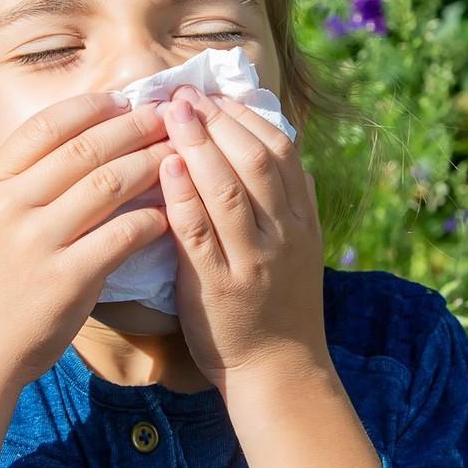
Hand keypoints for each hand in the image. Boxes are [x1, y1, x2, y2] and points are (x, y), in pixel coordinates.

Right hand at [0, 92, 173, 386]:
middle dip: (133, 127)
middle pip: (85, 148)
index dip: (91, 107)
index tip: (125, 100)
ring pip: (108, 184)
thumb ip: (21, 183)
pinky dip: (151, 218)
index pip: (46, 126)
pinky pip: (122, 235)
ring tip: (177, 155)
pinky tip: (171, 212)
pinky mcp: (67, 279)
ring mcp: (37, 242)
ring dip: (150, 164)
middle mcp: (11, 206)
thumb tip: (76, 139)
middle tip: (166, 118)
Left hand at [156, 85, 328, 391]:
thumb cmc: (278, 306)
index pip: (281, 151)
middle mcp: (282, 235)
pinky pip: (199, 232)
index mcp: (302, 221)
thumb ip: (291, 202)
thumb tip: (277, 146)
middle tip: (185, 94)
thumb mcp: (300, 249)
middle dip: (218, 120)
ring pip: (230, 189)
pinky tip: (165, 166)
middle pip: (256, 160)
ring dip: (198, 145)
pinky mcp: (218, 286)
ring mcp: (252, 260)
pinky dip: (183, 194)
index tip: (215, 96)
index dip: (246, 117)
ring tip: (171, 114)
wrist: (278, 372)